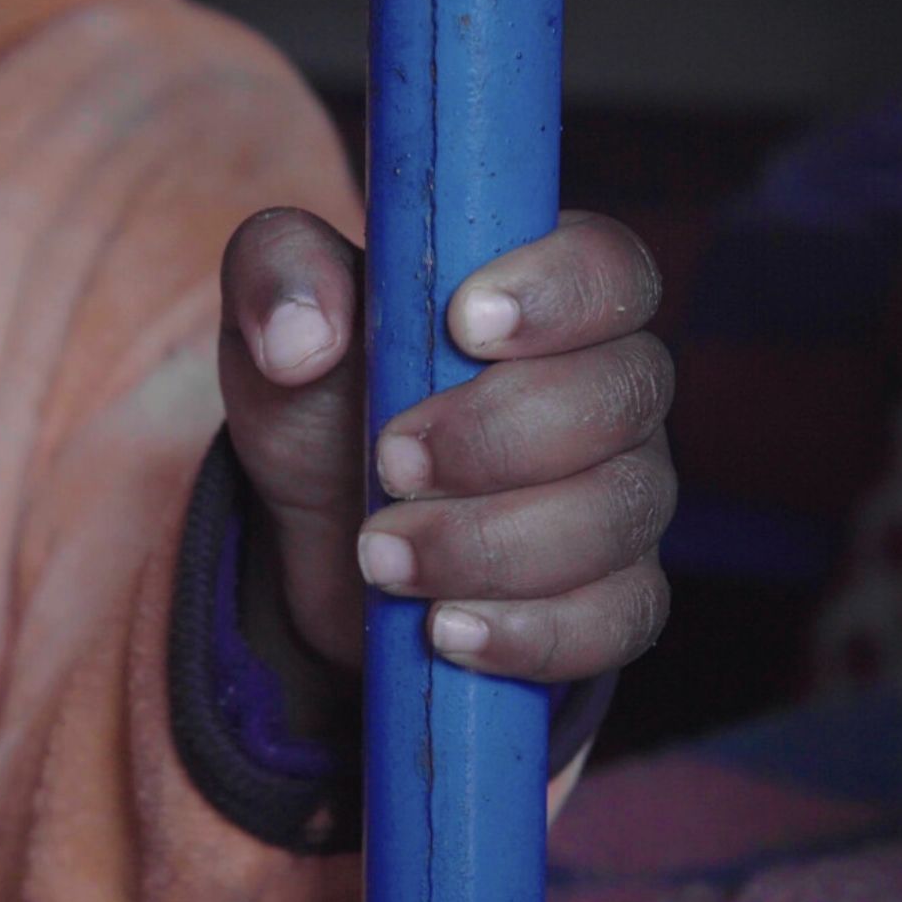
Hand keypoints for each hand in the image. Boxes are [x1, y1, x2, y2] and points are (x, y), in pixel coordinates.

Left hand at [219, 208, 674, 681]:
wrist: (322, 539)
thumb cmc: (324, 402)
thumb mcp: (277, 320)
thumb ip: (278, 279)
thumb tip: (300, 337)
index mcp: (548, 295)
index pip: (609, 268)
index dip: (557, 294)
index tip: (463, 325)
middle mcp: (609, 388)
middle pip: (621, 396)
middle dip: (498, 438)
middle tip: (389, 465)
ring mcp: (623, 497)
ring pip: (613, 516)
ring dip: (490, 545)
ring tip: (380, 559)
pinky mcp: (614, 598)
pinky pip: (615, 621)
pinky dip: (530, 634)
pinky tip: (446, 632)